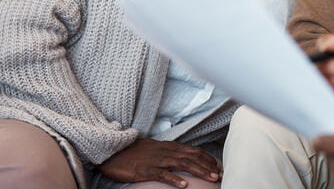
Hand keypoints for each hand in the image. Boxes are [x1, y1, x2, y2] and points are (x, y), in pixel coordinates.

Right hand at [98, 138, 221, 187]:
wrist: (113, 150)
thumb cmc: (133, 151)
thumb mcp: (155, 149)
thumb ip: (169, 152)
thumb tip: (182, 157)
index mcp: (170, 147)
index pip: (194, 151)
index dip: (208, 159)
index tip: (219, 167)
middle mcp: (166, 151)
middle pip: (193, 157)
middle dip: (209, 166)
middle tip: (221, 175)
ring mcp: (157, 160)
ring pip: (183, 164)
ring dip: (199, 171)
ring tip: (211, 178)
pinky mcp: (146, 169)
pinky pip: (162, 174)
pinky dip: (174, 179)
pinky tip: (184, 185)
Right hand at [317, 23, 333, 131]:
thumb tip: (328, 41)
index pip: (328, 47)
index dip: (326, 49)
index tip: (331, 53)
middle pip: (321, 65)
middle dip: (326, 67)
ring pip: (320, 83)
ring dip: (326, 82)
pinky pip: (324, 103)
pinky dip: (322, 99)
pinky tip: (333, 97)